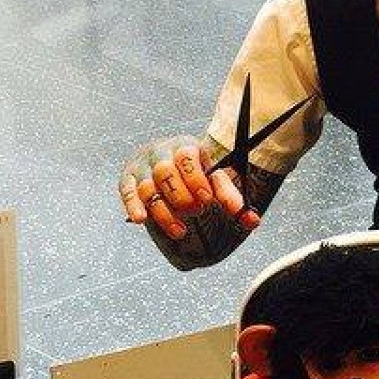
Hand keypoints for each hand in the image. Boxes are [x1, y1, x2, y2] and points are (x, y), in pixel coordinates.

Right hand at [118, 135, 256, 240]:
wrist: (172, 162)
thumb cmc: (199, 174)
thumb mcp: (216, 179)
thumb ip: (232, 197)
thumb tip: (253, 221)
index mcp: (186, 146)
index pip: (187, 157)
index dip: (196, 179)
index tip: (208, 200)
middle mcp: (161, 152)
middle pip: (164, 172)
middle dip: (181, 196)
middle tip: (196, 211)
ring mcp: (142, 165)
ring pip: (147, 187)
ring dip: (164, 212)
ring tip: (181, 231)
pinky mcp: (126, 179)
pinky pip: (126, 191)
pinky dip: (133, 205)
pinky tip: (142, 220)